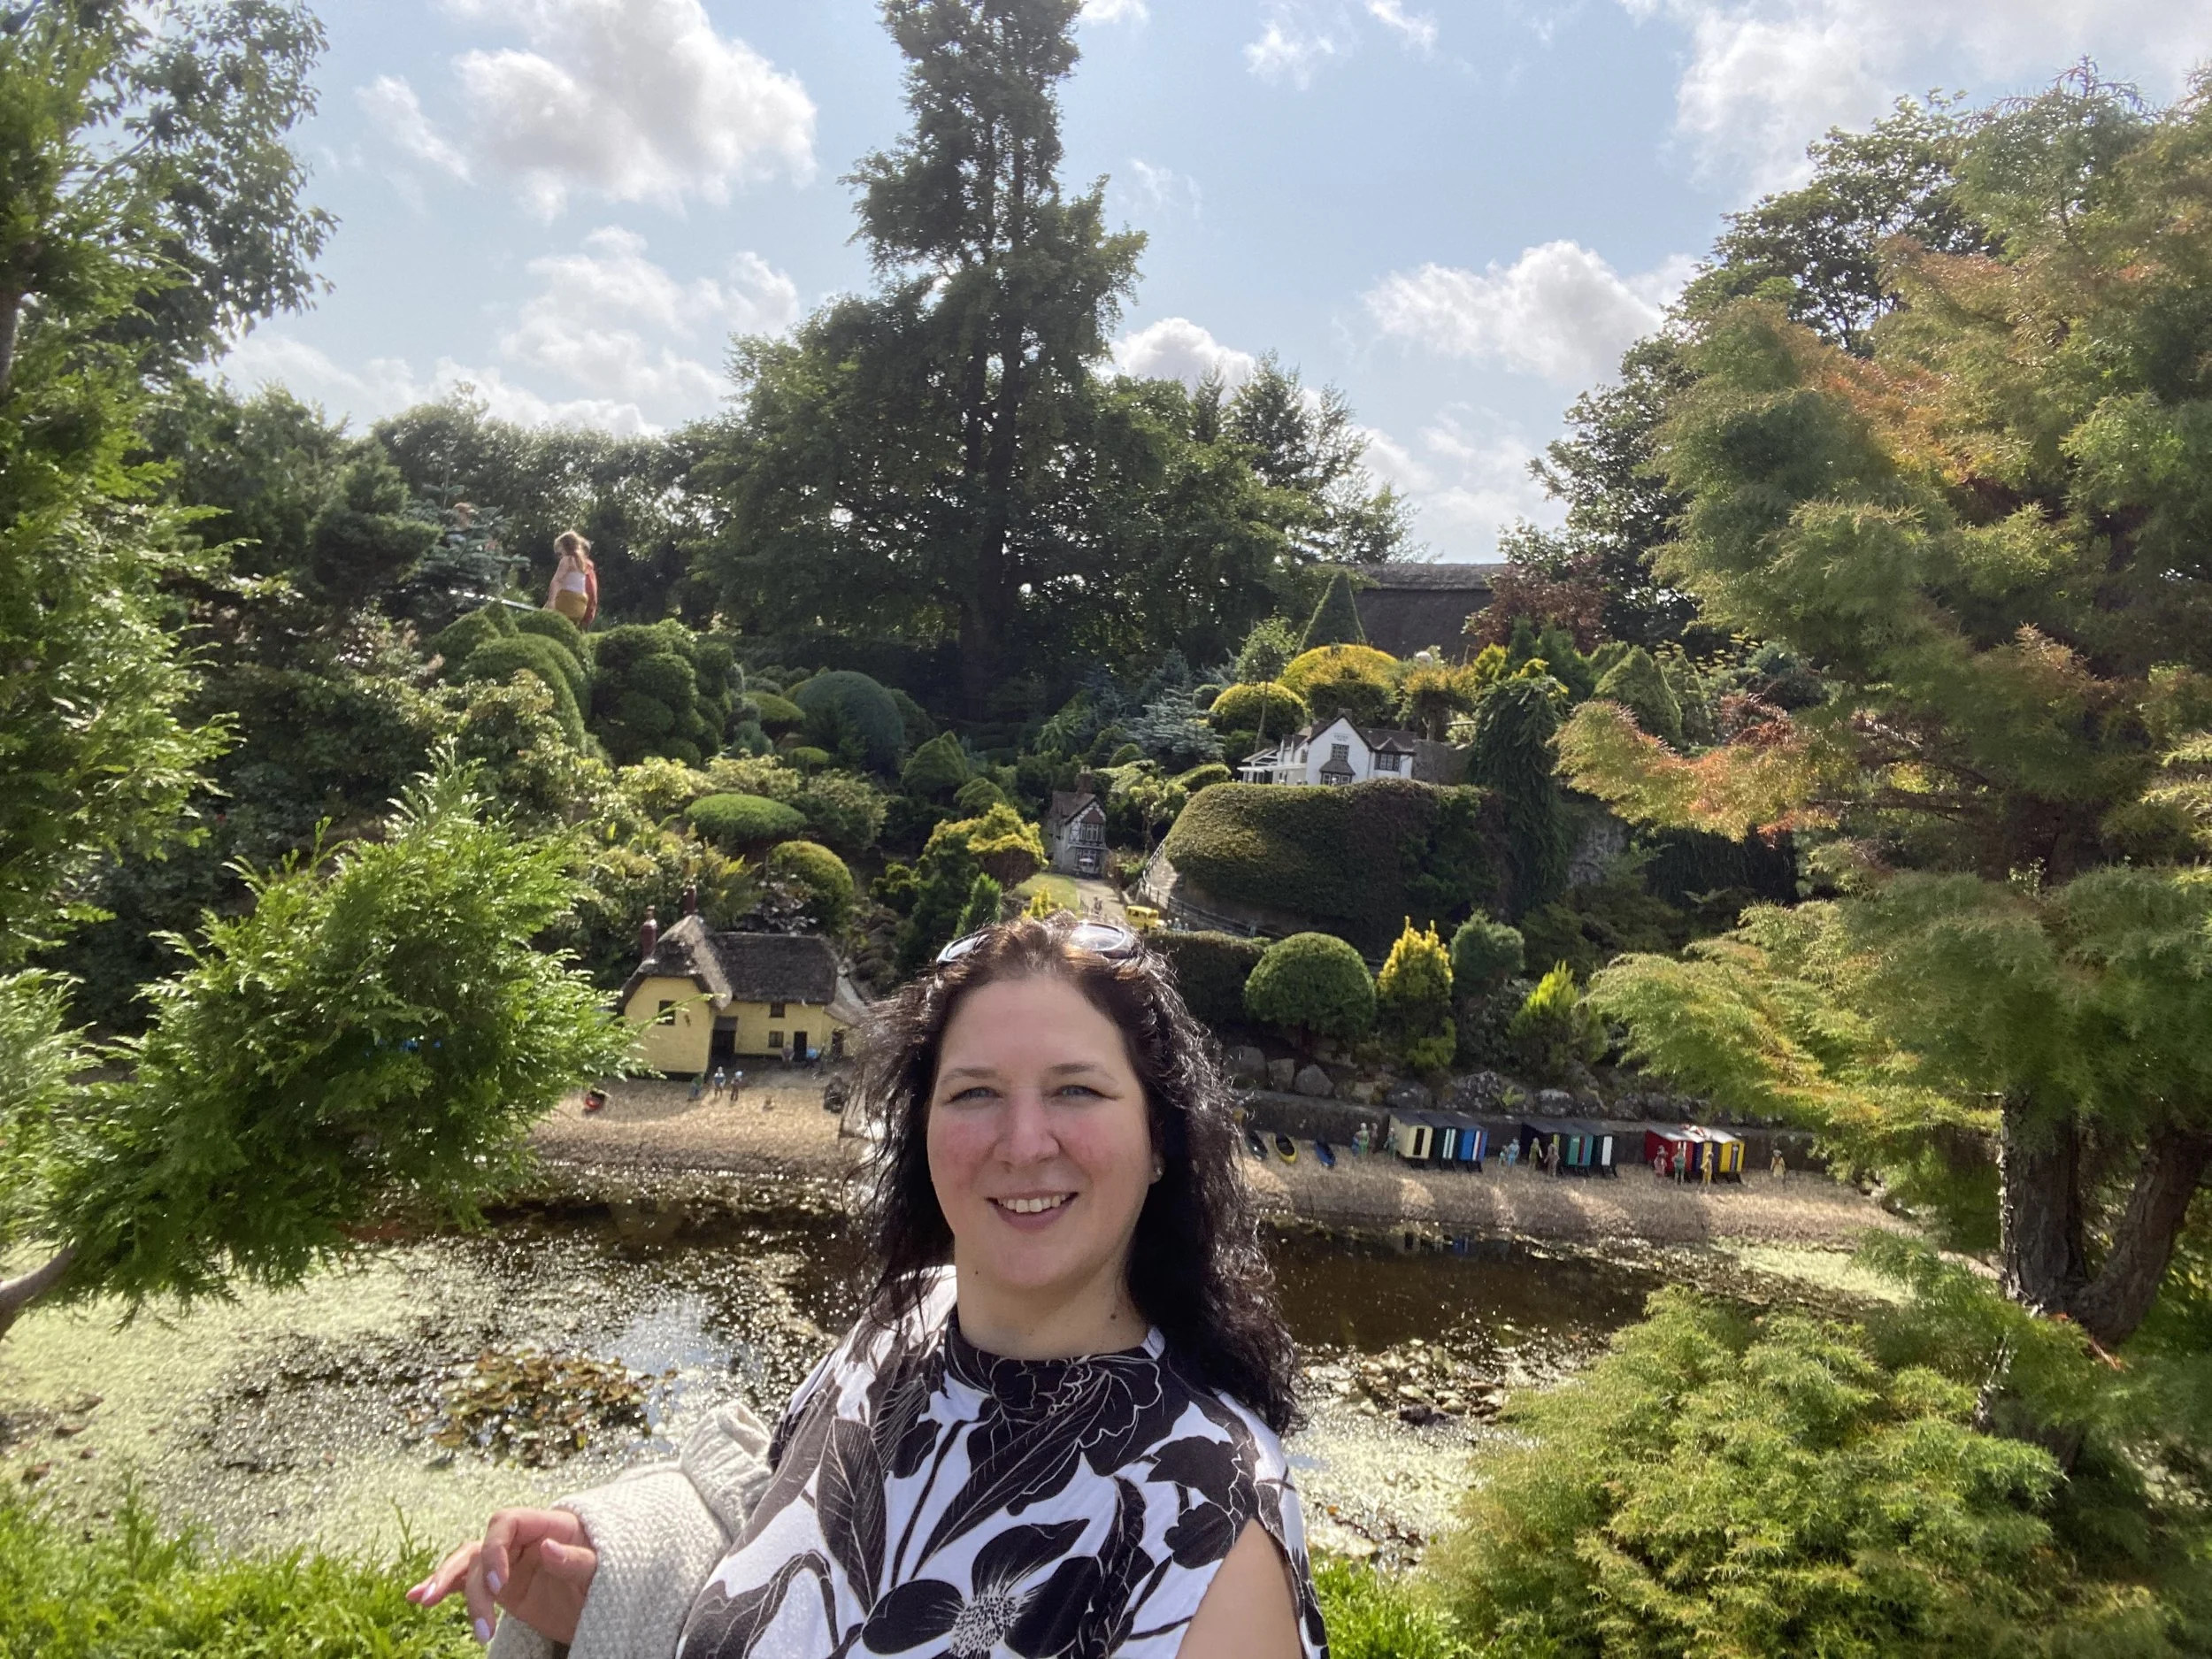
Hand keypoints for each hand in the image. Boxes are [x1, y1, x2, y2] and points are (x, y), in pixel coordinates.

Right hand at [409, 1507, 598, 1645]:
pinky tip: (418, 1598)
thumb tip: (547, 1548)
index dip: (495, 1548)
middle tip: (479, 1612)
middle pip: (482, 1547)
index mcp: (548, 1525)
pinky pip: (467, 1581)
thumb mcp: (603, 1569)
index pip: (507, 1522)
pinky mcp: (502, 1585)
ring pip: (469, 1565)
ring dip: (447, 1583)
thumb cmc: (612, 1575)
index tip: (498, 1584)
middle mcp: (524, 1541)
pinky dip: (443, 1587)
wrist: (608, 1602)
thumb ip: (577, 1560)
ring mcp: (509, 1563)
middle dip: (469, 1576)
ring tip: (424, 1602)